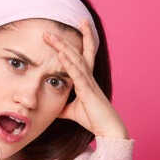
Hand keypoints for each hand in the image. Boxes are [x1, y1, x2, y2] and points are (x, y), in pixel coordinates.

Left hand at [42, 20, 127, 142]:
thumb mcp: (72, 111)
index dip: (74, 42)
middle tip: (50, 30)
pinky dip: (68, 63)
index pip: (79, 57)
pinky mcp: (88, 91)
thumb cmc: (93, 119)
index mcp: (85, 79)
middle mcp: (88, 77)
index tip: (64, 31)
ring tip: (52, 36)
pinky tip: (61, 54)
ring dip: (63, 47)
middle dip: (63, 40)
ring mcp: (88, 82)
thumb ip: (64, 107)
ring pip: (75, 59)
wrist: (108, 129)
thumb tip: (53, 108)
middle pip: (75, 53)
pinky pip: (77, 74)